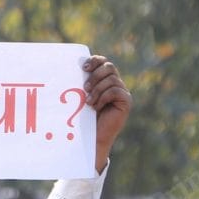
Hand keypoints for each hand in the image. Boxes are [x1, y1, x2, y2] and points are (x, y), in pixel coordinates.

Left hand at [84, 55, 131, 172]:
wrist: (92, 137)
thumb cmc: (83, 117)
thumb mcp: (81, 96)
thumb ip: (82, 82)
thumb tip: (72, 66)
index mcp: (104, 79)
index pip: (103, 62)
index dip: (95, 61)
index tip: (83, 67)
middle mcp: (115, 83)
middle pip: (109, 67)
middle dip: (95, 75)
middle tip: (84, 87)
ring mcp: (122, 92)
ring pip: (111, 79)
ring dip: (97, 89)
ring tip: (88, 102)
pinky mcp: (126, 101)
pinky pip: (116, 91)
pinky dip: (104, 97)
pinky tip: (96, 107)